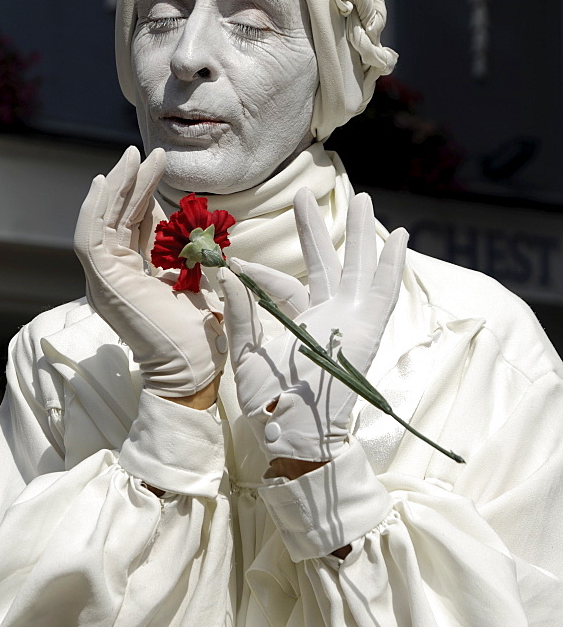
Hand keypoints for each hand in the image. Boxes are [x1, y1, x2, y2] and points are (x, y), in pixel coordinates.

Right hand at [74, 146, 226, 398]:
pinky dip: (95, 209)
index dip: (143, 194)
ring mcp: (105, 281)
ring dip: (117, 187)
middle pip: (118, 219)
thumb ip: (181, 252)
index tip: (158, 166)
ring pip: (103, 222)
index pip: (133, 226)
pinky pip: (90, 238)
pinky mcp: (104, 284)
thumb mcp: (192, 279)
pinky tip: (106, 182)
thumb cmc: (200, 335)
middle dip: (132, 183)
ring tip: (133, 156)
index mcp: (132, 277)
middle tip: (148, 152)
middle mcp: (114, 277)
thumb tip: (186, 223)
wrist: (194, 369)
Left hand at [218, 189, 406, 462]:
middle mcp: (326, 317)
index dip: (259, 274)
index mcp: (298, 323)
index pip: (281, 286)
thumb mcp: (246, 355)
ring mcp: (349, 321)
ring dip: (360, 234)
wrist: (293, 432)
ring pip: (356, 267)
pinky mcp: (368, 329)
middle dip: (315, 229)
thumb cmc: (267, 403)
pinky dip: (391, 264)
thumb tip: (228, 275)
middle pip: (324, 263)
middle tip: (304, 194)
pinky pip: (382, 291)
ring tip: (364, 199)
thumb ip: (240, 316)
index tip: (234, 265)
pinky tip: (398, 236)